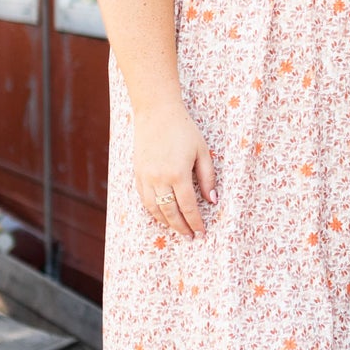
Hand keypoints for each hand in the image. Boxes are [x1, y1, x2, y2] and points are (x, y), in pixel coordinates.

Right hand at [134, 102, 216, 237]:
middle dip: (182, 228)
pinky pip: (144, 199)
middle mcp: (159, 179)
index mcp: (178, 174)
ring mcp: (146, 177)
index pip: (188, 207)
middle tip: (191, 238)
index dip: (195, 222)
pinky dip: (153, 211)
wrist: (156, 111)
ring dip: (166, 223)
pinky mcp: (137, 173)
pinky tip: (162, 215)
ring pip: (154, 209)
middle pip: (170, 213)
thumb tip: (212, 201)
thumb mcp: (203, 152)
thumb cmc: (184, 130)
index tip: (202, 233)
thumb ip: (208, 178)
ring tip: (178, 230)